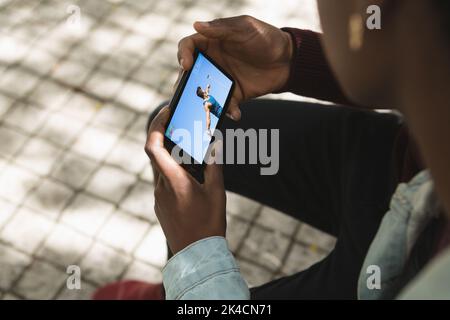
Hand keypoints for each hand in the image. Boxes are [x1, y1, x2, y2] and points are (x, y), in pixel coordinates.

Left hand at [145, 106, 225, 253]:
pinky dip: (174, 173)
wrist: (196, 254)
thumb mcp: (216, 192)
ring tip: (195, 159)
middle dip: (168, 138)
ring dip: (175, 159)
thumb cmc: (208, 224)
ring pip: (162, 168)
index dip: (156, 126)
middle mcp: (161, 187)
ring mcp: (158, 197)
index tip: (167, 113)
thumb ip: (214, 165)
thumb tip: (214, 144)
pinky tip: (192, 180)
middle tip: (184, 128)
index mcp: (174, 180)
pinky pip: (164, 182)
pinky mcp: (160, 206)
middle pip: (158, 154)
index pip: (153, 146)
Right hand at [178, 15, 292, 120]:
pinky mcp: (234, 94)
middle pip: (190, 73)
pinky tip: (236, 113)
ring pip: (204, 92)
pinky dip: (228, 111)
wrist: (288, 61)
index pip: (188, 46)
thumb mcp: (246, 28)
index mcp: (211, 42)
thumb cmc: (266, 38)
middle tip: (187, 91)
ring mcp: (222, 79)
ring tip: (208, 108)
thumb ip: (222, 28)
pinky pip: (225, 105)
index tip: (187, 65)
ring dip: (203, 102)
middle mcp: (212, 61)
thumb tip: (196, 25)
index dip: (183, 54)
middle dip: (186, 83)